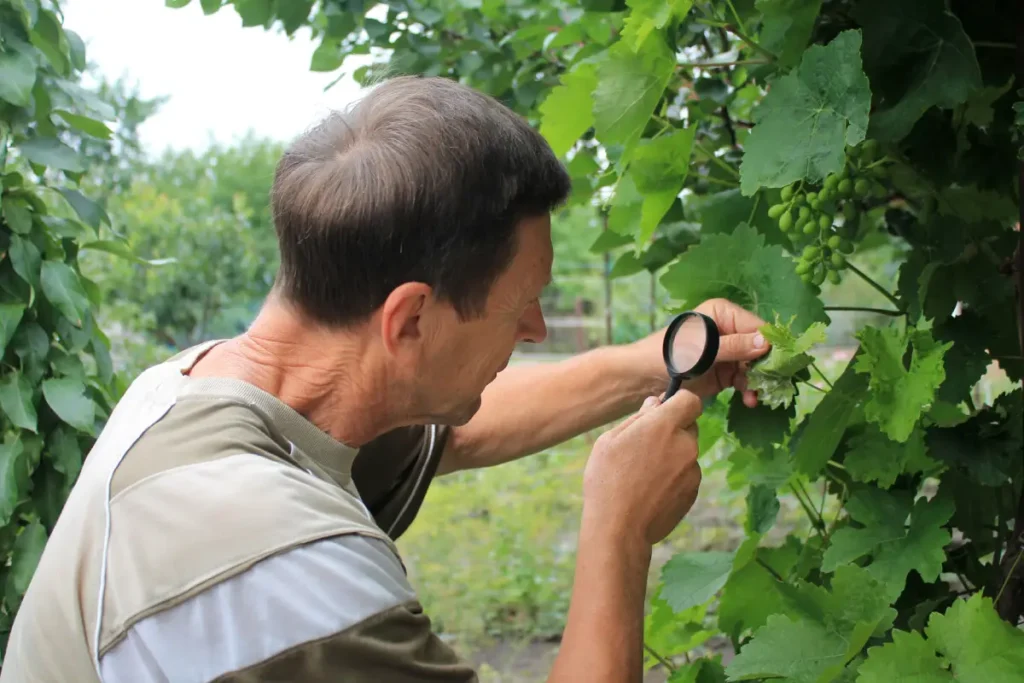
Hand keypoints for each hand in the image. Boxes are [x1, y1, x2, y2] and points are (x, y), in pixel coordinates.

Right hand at [582, 391, 702, 546]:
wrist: (619, 528)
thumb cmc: (607, 480)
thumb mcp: (610, 440)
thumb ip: (638, 418)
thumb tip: (655, 404)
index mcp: (664, 426)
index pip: (691, 400)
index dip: (678, 401)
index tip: (663, 410)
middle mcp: (686, 445)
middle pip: (689, 426)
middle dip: (672, 429)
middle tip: (644, 445)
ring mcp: (692, 470)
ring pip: (686, 452)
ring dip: (672, 454)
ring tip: (643, 472)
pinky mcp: (693, 492)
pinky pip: (686, 474)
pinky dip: (673, 476)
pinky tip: (650, 488)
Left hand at [628, 298, 770, 407]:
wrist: (643, 378)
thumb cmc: (667, 354)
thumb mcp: (702, 349)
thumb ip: (733, 346)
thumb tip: (765, 343)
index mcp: (723, 313)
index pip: (757, 326)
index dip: (772, 344)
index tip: (786, 363)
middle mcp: (729, 330)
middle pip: (760, 347)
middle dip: (768, 366)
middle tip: (776, 385)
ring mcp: (728, 352)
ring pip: (755, 366)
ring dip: (759, 381)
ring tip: (757, 396)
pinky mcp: (724, 372)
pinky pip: (745, 379)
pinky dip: (749, 389)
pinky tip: (749, 400)